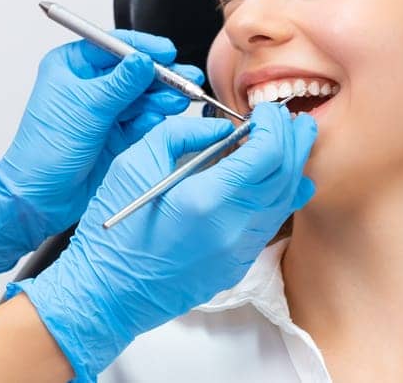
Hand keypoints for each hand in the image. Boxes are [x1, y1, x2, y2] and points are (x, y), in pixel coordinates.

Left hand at [0, 31, 205, 272]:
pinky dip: (154, 117)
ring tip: (181, 99)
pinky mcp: (114, 134)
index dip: (141, 48)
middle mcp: (86, 85)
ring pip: (140, 96)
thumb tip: (143, 60)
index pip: (111, 46)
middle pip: (131, 71)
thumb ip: (120, 83)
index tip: (167, 52)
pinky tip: (164, 116)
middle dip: (160, 75)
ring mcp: (101, 110)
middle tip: (186, 78)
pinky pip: (140, 119)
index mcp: (69, 66)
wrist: (41, 196)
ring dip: (162, 97)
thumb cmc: (46, 150)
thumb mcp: (87, 109)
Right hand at [7, 103, 316, 382]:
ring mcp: (238, 252)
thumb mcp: (134, 163)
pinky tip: (278, 181)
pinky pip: (269, 224)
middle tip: (293, 120)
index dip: (275, 126)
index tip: (269, 110)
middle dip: (294, 142)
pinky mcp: (236, 266)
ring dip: (292, 168)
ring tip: (293, 143)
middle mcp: (232, 228)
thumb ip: (180, 134)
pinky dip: (280, 196)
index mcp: (206, 199)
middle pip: (285, 177)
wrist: (108, 292)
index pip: (267, 154)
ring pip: (284, 203)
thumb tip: (219, 127)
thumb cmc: (114, 229)